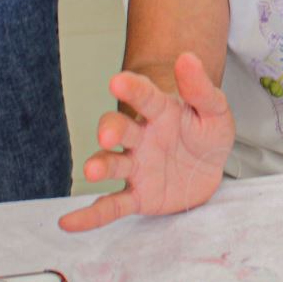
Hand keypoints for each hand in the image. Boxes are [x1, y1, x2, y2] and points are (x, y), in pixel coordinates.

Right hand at [58, 53, 234, 232]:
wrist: (206, 166)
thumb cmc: (205, 131)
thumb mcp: (214, 110)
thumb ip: (201, 89)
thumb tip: (190, 58)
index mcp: (159, 111)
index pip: (144, 96)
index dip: (132, 88)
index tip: (117, 81)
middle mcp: (140, 136)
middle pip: (119, 127)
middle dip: (111, 128)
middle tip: (107, 132)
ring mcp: (136, 166)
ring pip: (113, 163)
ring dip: (100, 165)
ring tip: (91, 171)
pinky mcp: (138, 195)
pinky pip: (112, 206)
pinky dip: (90, 216)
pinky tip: (68, 223)